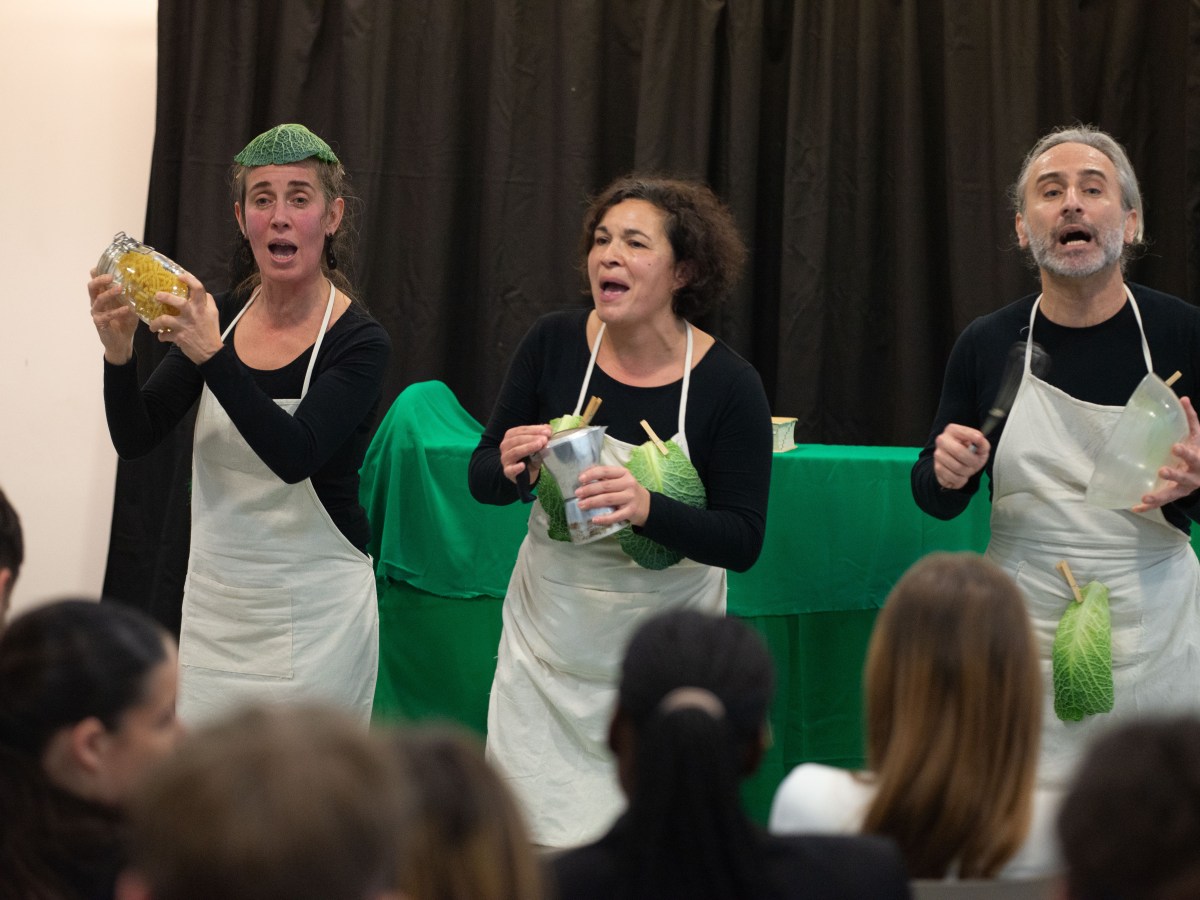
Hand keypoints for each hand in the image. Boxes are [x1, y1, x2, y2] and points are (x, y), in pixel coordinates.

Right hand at [88, 269, 137, 363]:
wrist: (122, 342)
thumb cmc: (125, 322)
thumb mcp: (131, 307)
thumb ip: (132, 297)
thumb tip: (143, 284)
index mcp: (102, 296)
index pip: (97, 281)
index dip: (98, 272)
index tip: (107, 264)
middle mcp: (96, 302)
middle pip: (92, 287)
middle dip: (100, 279)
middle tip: (111, 276)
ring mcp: (96, 312)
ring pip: (98, 299)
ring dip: (109, 293)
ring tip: (120, 288)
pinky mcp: (99, 323)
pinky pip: (106, 315)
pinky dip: (117, 311)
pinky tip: (126, 309)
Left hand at [146, 273, 222, 364]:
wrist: (211, 353)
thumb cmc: (211, 332)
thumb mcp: (214, 314)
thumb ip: (208, 302)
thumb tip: (203, 293)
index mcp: (202, 307)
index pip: (198, 288)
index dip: (189, 279)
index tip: (179, 276)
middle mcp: (193, 314)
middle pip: (177, 302)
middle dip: (164, 297)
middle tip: (156, 296)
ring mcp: (185, 326)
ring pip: (164, 319)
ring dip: (155, 322)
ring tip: (152, 325)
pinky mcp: (179, 337)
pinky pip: (165, 335)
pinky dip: (161, 336)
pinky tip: (162, 336)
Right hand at [499, 424, 552, 484]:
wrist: (526, 474)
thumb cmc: (530, 456)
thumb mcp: (536, 445)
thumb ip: (541, 436)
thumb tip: (548, 428)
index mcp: (511, 436)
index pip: (522, 430)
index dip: (535, 429)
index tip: (548, 431)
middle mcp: (505, 445)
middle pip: (518, 439)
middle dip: (532, 438)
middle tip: (545, 439)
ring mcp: (505, 458)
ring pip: (515, 452)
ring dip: (528, 448)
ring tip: (540, 446)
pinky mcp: (507, 471)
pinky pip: (510, 469)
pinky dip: (516, 468)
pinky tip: (522, 466)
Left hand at [575, 465, 649, 526]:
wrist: (646, 505)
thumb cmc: (627, 490)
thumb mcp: (620, 479)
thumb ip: (604, 477)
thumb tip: (584, 475)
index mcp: (623, 473)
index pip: (605, 471)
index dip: (592, 474)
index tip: (580, 479)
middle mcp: (628, 484)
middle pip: (605, 486)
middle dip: (589, 490)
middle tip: (578, 494)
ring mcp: (630, 498)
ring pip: (608, 499)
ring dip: (592, 502)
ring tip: (581, 505)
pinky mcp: (631, 511)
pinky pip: (616, 516)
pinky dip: (604, 519)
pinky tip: (594, 520)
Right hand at [933, 423, 988, 489]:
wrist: (956, 466)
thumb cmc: (969, 453)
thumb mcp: (980, 446)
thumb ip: (982, 442)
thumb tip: (979, 439)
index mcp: (952, 430)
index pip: (964, 433)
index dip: (974, 438)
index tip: (980, 442)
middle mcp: (942, 440)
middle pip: (959, 451)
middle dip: (972, 461)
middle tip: (975, 463)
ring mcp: (938, 455)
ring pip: (957, 467)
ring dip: (967, 472)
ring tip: (967, 469)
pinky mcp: (937, 469)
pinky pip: (953, 477)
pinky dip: (961, 480)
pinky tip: (960, 475)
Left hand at [1133, 396, 1199, 512]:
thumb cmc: (1199, 451)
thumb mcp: (1198, 436)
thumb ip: (1191, 419)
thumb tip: (1182, 399)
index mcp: (1199, 461)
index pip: (1194, 457)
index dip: (1186, 453)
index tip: (1175, 447)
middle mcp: (1193, 478)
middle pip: (1184, 479)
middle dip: (1174, 475)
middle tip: (1162, 471)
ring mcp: (1183, 489)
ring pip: (1171, 495)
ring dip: (1158, 497)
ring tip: (1144, 497)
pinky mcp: (1174, 495)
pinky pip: (1161, 502)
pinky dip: (1148, 506)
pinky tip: (1135, 507)